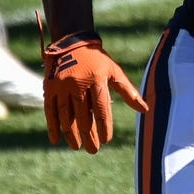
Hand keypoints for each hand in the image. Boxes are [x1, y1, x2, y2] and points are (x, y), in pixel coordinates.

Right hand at [42, 32, 148, 153]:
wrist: (72, 42)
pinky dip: (52, 126)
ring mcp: (62, 86)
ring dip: (71, 134)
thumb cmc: (98, 60)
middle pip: (84, 115)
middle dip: (89, 135)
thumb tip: (145, 110)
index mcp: (97, 80)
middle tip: (94, 150)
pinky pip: (50, 110)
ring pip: (66, 115)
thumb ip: (128, 91)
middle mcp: (78, 84)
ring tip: (77, 147)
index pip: (102, 108)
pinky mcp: (49, 87)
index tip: (107, 140)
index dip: (104, 126)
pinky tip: (56, 140)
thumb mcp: (115, 71)